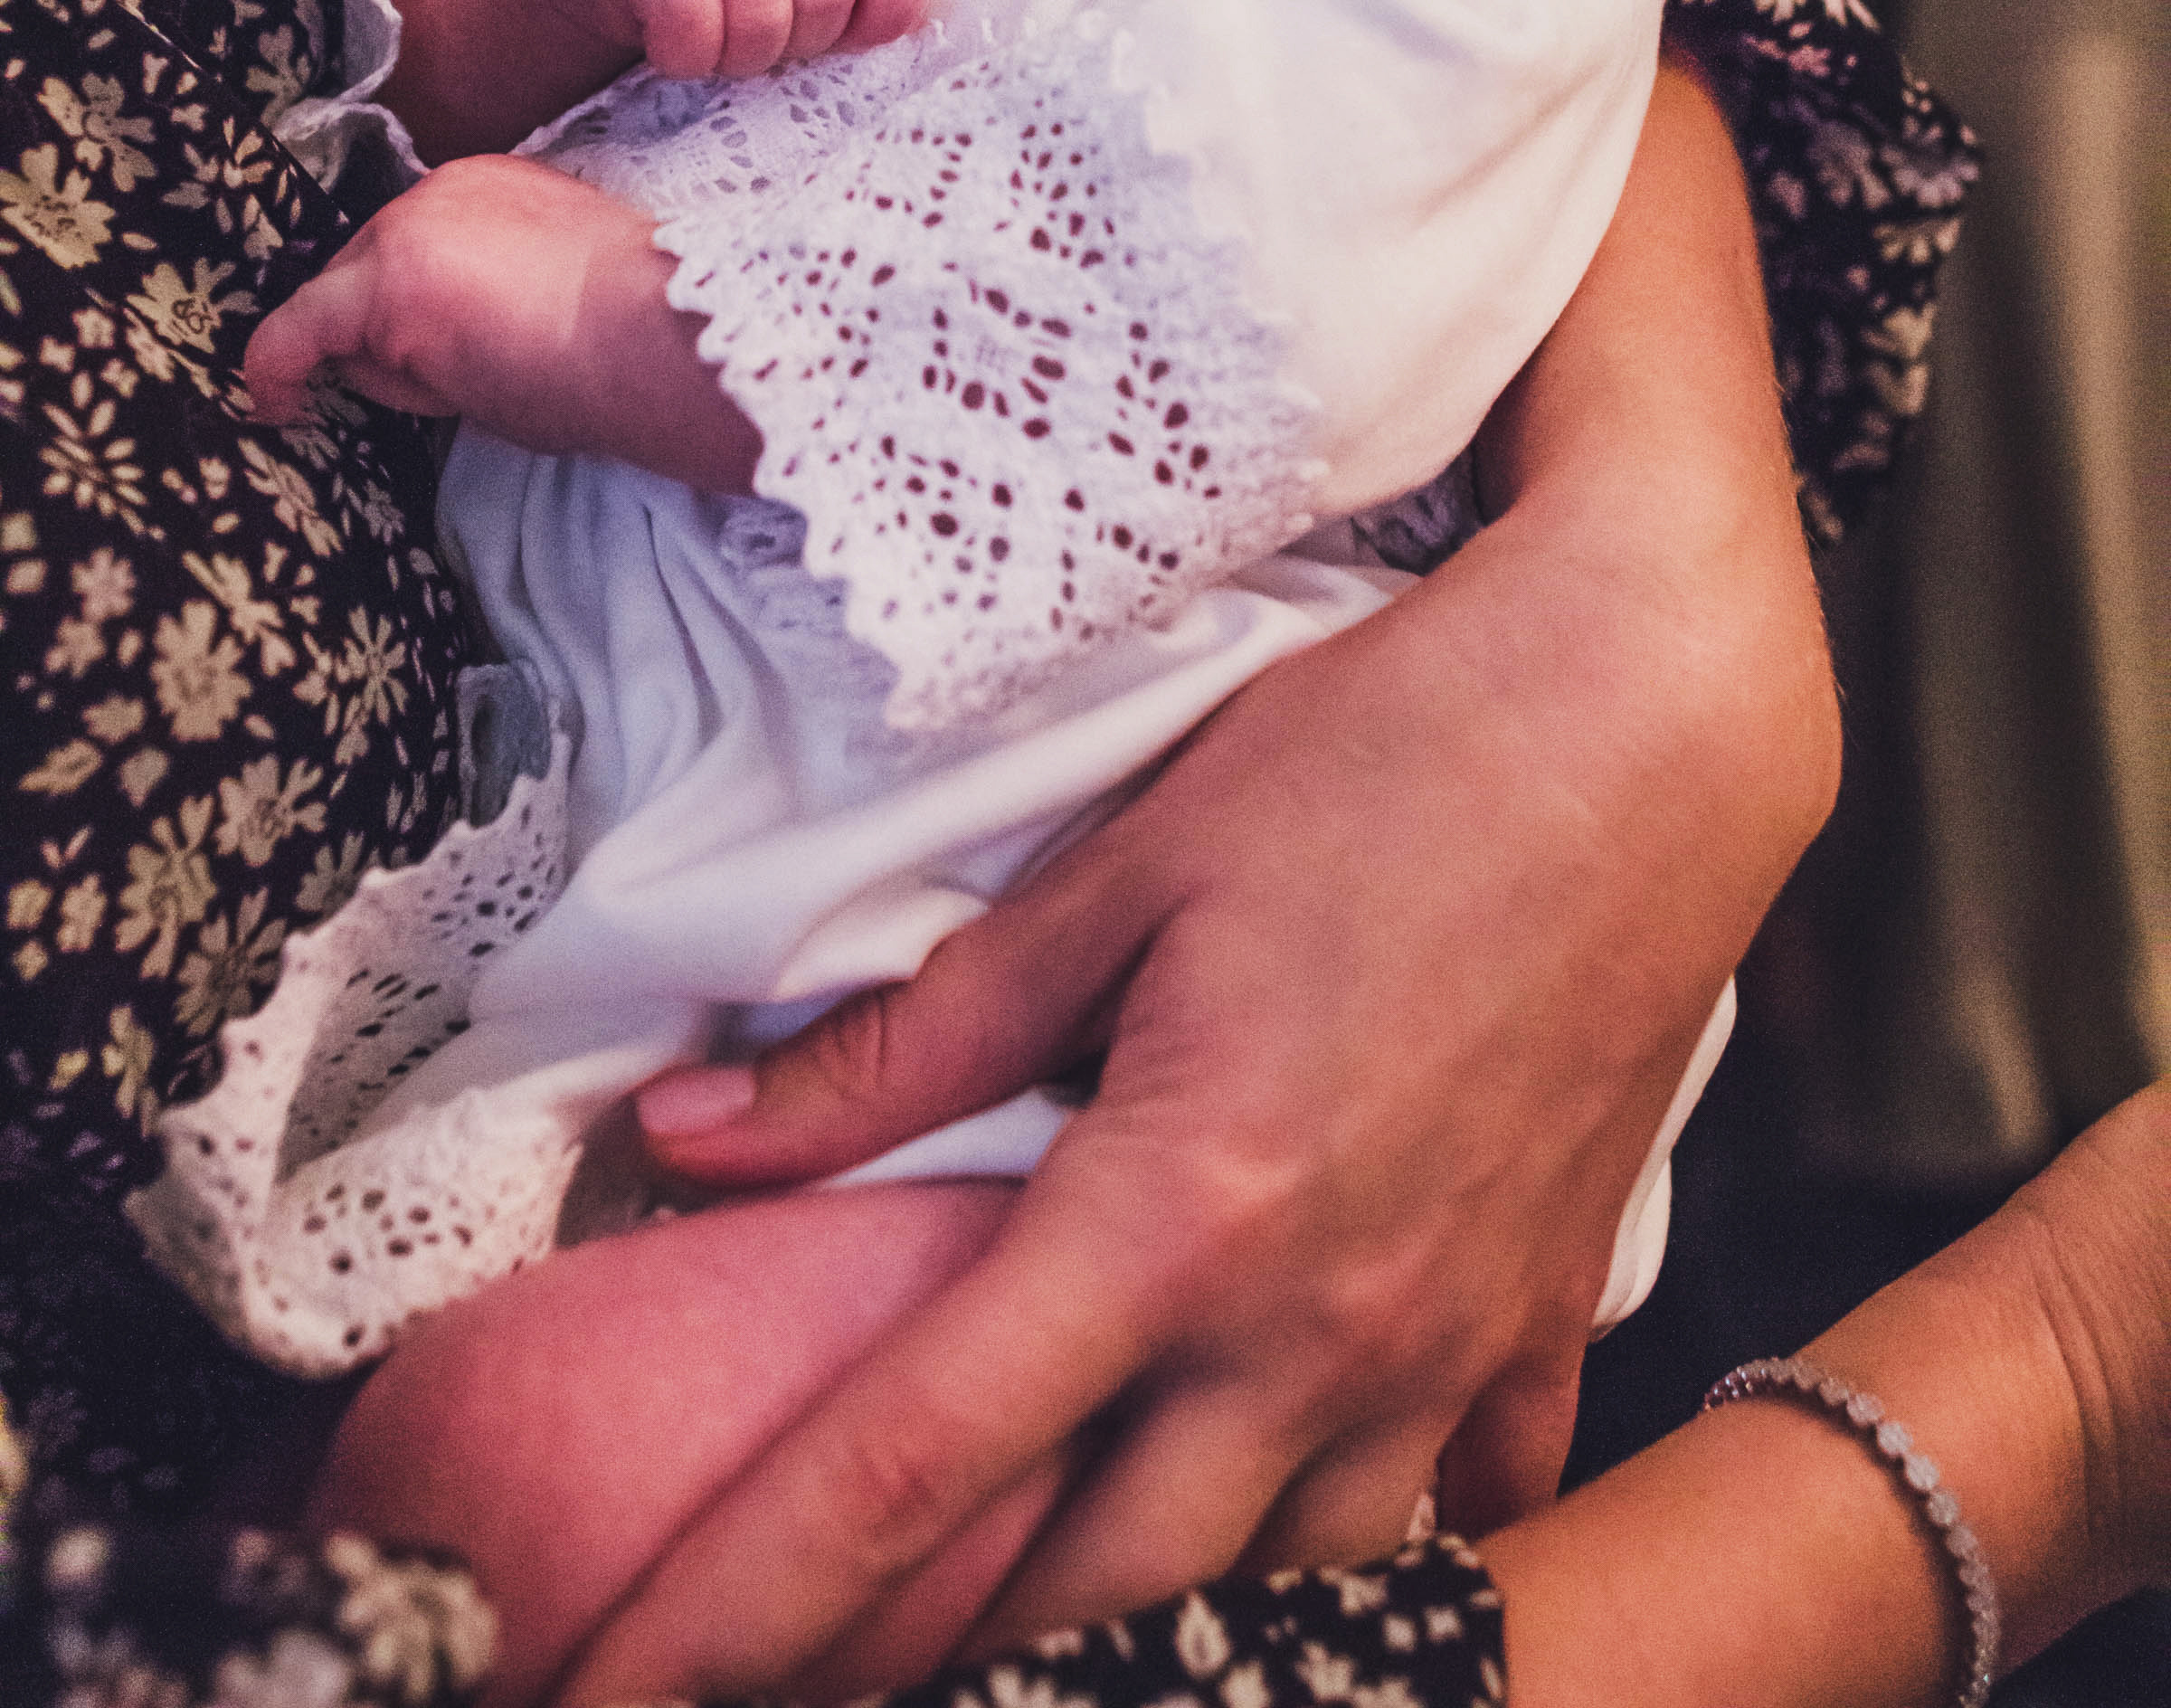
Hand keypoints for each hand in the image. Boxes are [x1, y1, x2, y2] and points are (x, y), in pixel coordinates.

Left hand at [245, 154, 758, 486]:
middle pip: (363, 276)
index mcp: (495, 187)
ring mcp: (409, 231)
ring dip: (387, 371)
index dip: (413, 317)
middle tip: (477, 389)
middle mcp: (442, 189)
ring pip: (342, 313)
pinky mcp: (385, 285)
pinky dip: (277, 372)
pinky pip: (295, 335)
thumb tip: (443, 355)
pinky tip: (276, 408)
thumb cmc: (642, 345)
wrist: (669, 339)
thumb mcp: (559, 302)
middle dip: (390, 345)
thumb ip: (496, 301)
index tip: (436, 361)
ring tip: (480, 390)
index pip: (414, 248)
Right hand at [381, 0, 935, 159]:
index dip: (883, 13)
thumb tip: (923, 43)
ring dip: (740, 54)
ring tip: (721, 27)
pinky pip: (696, 29)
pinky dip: (685, 55)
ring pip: (765, 20)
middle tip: (763, 27)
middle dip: (799, 39)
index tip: (848, 30)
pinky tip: (673, 31)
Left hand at [554, 67, 1838, 1706]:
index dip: (742, 1607)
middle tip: (809, 1662)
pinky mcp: (1545, 1313)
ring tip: (1032, 1603)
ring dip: (1140, 1621)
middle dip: (929, 1664)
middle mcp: (1319, 1328)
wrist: (1656, 714)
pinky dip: (1369, 1552)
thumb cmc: (1384, 754)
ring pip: (1280, 1588)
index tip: (615, 1698)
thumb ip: (910, 1042)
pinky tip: (1301, 1528)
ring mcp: (1451, 1344)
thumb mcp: (1118, 870)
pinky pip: (1463, 1515)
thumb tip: (695, 1136)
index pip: (914, 1468)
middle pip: (1093, 1597)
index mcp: (1179, 1211)